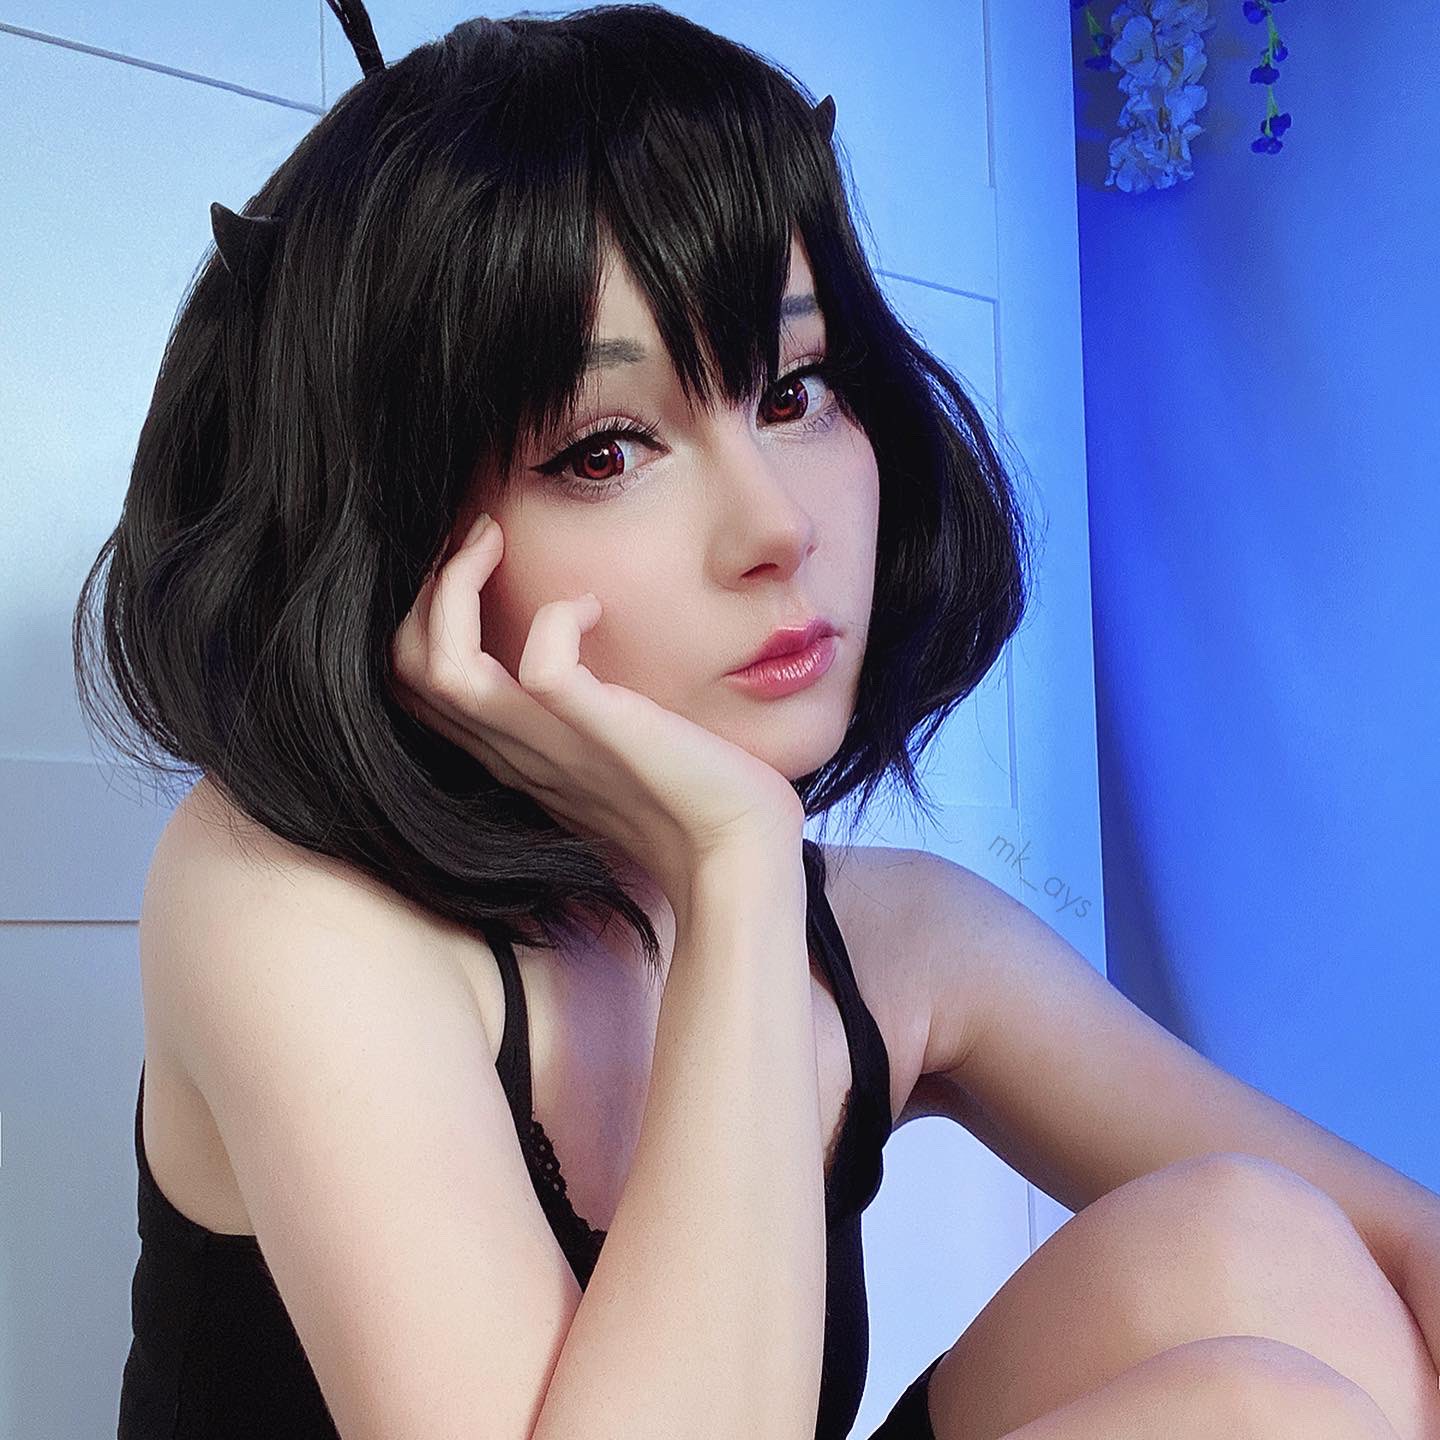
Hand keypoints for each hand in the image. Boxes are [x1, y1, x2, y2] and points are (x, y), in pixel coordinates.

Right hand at [389, 510, 805, 904]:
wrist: (739, 853)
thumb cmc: (689, 799)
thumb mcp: (610, 750)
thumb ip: (578, 714)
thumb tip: (574, 653)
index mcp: (512, 756)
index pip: (417, 687)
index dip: (420, 617)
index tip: (469, 565)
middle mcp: (516, 753)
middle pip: (406, 670)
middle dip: (425, 587)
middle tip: (480, 535)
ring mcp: (552, 747)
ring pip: (444, 667)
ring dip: (453, 586)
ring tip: (493, 539)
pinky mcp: (600, 734)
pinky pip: (542, 668)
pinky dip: (557, 617)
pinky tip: (595, 605)